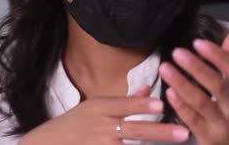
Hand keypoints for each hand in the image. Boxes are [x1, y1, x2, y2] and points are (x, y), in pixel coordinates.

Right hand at [18, 86, 189, 144]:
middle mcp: (99, 127)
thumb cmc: (73, 124)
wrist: (45, 144)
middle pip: (133, 129)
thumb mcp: (94, 106)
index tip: (162, 104)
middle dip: (159, 132)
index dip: (142, 105)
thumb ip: (123, 100)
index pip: (124, 105)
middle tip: (183, 133)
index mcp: (98, 108)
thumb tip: (148, 88)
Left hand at [159, 34, 228, 144]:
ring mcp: (223, 125)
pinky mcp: (209, 139)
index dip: (217, 55)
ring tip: (166, 68)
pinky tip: (169, 92)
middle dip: (196, 67)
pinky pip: (192, 120)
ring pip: (201, 101)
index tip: (198, 43)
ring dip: (182, 83)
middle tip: (178, 52)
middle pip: (217, 84)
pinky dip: (181, 105)